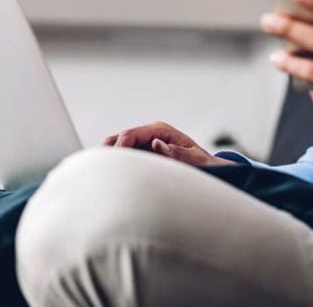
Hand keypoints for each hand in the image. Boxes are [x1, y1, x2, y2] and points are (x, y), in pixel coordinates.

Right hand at [103, 121, 235, 166]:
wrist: (210, 169)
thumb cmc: (204, 164)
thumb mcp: (196, 160)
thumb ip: (177, 153)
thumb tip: (157, 144)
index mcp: (160, 130)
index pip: (130, 134)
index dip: (118, 148)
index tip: (112, 165)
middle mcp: (150, 134)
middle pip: (119, 139)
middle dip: (109, 154)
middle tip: (102, 173)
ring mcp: (144, 144)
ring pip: (117, 148)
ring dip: (111, 160)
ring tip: (104, 179)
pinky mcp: (143, 154)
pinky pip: (123, 158)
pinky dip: (116, 166)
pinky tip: (112, 180)